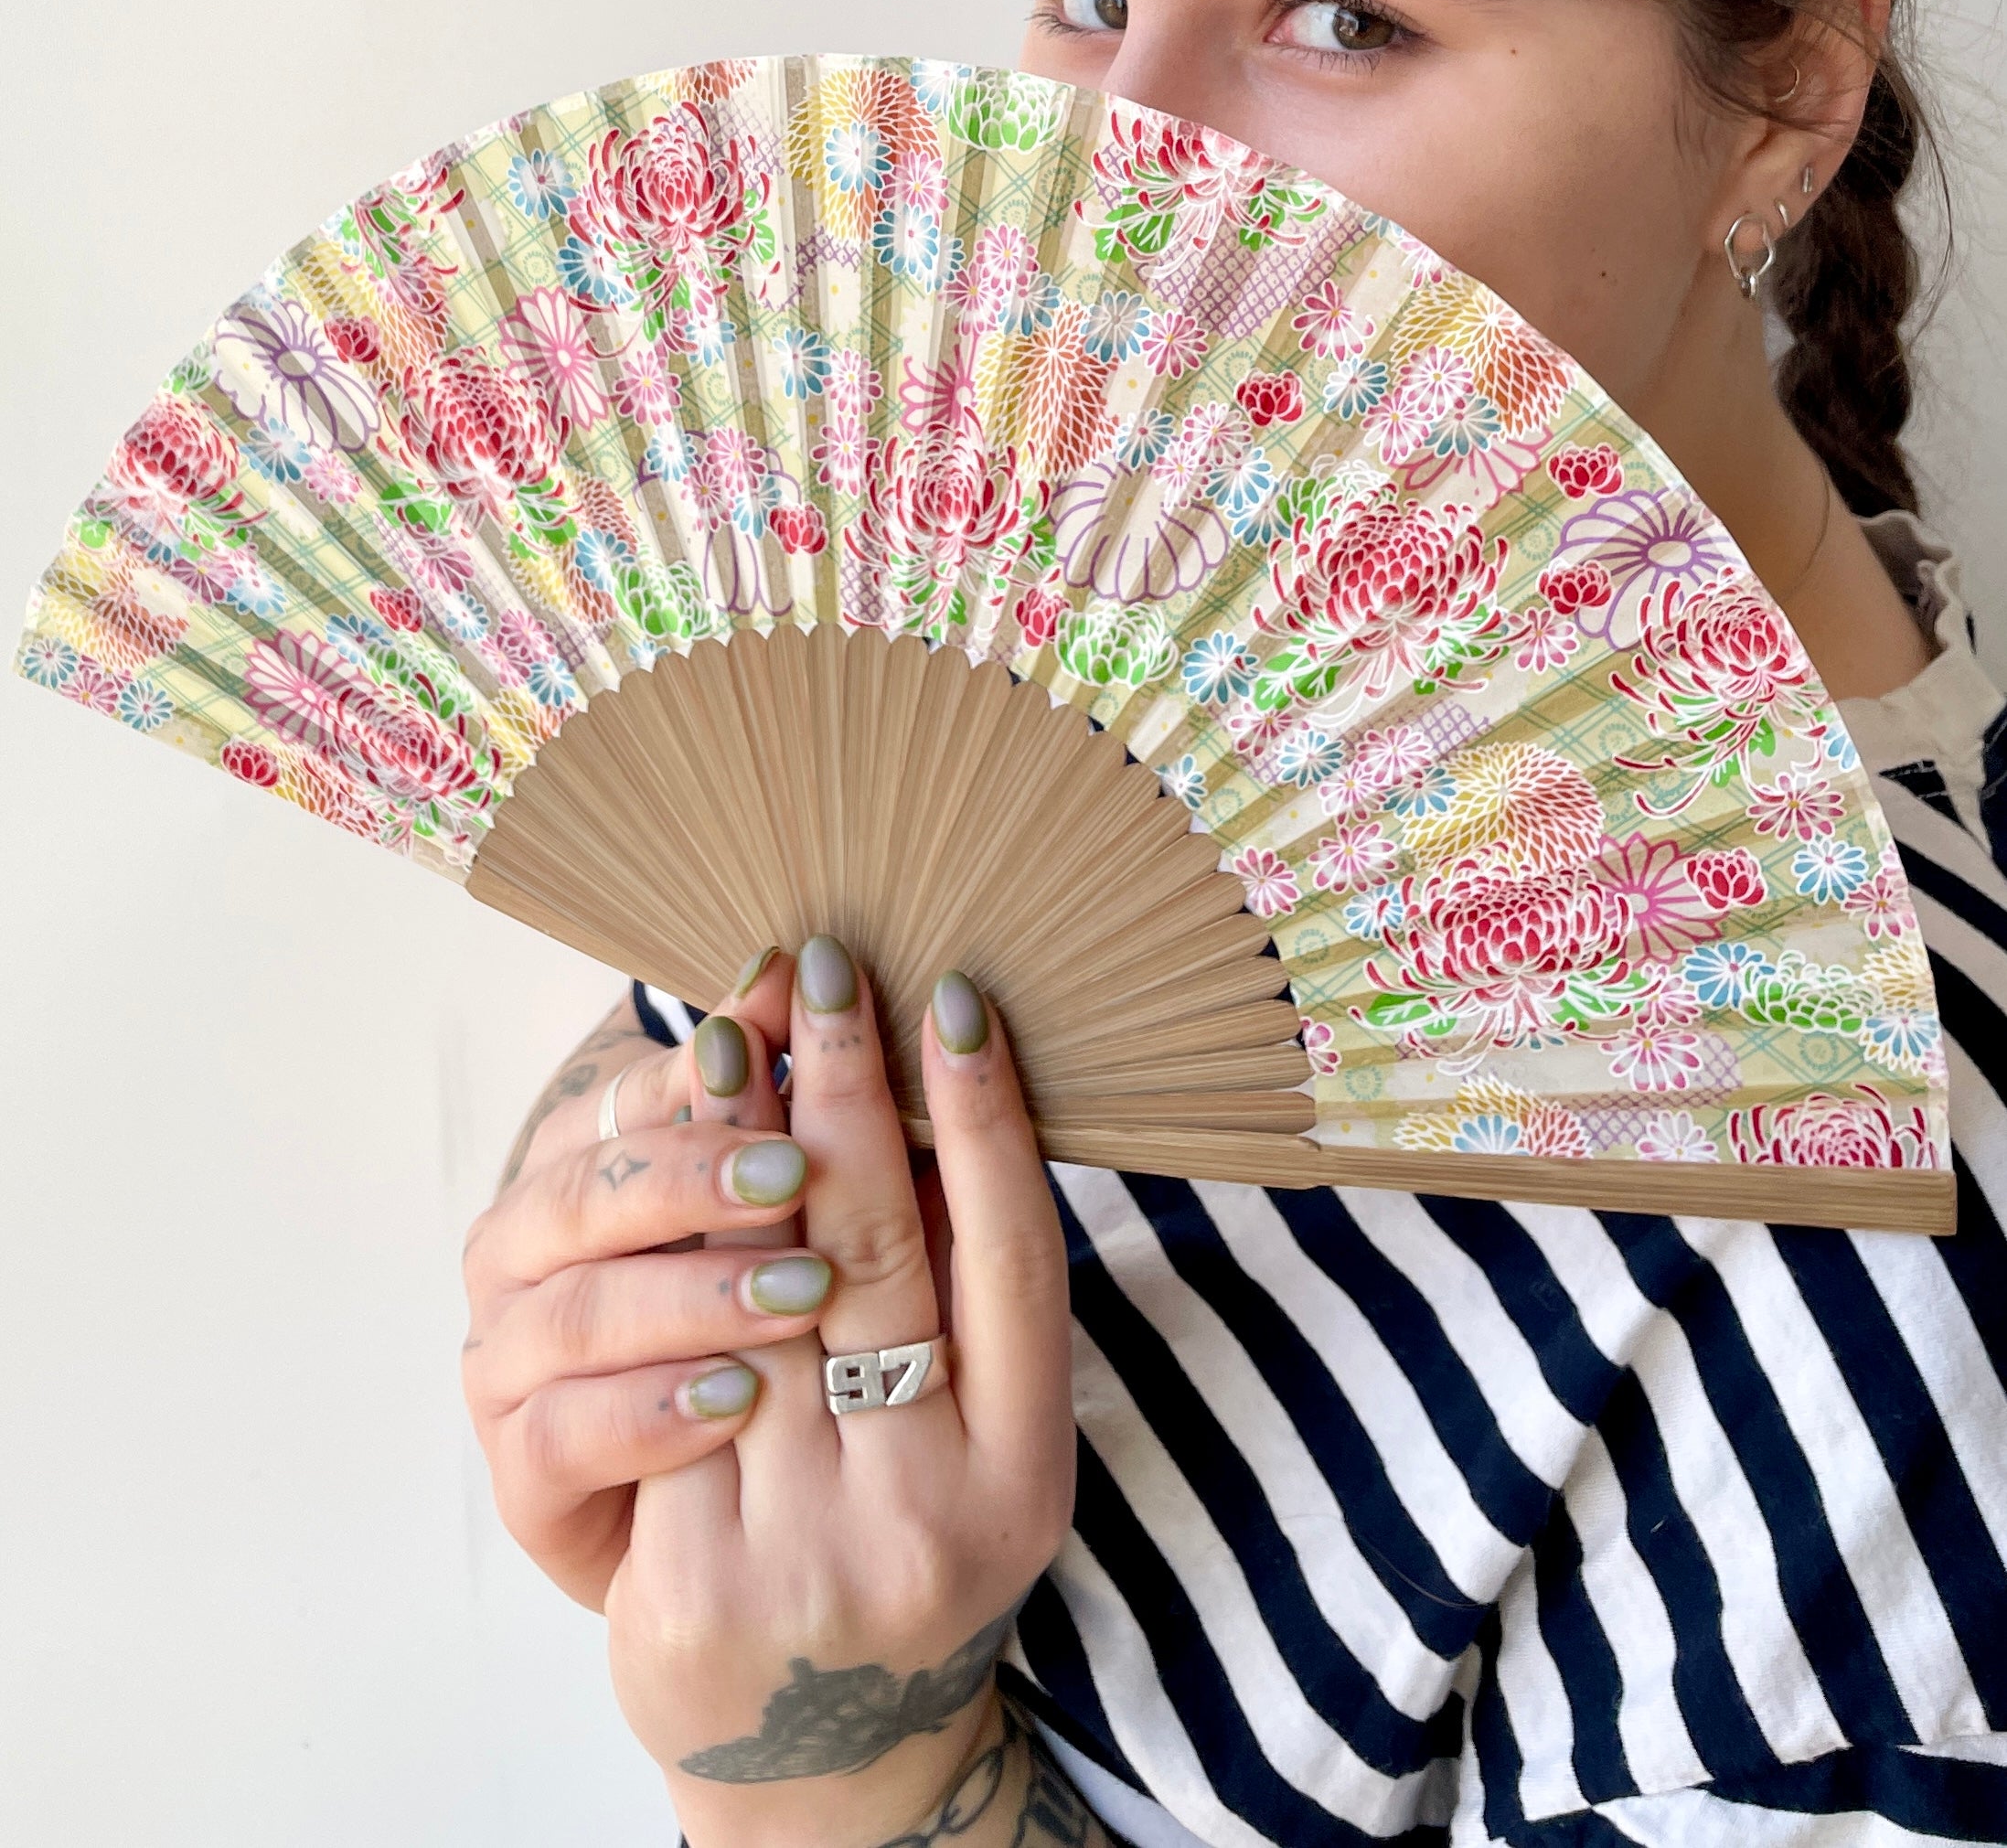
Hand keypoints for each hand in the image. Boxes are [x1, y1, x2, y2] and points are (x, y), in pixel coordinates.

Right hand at [462, 953, 820, 1607]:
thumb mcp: (781, 1215)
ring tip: (800, 1291)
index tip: (801, 1039)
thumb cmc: (756, 1334)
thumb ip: (783, 1107)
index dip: (710, 1073)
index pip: (628, 1100)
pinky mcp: (521, 1479)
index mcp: (578, 1164)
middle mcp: (522, 1255)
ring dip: (692, 1295)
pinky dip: (648, 1412)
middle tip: (797, 1170)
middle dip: (695, 1175)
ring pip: (577, 1312)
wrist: (727, 1535)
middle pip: (585, 1195)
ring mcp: (509, 1366)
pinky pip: (563, 1437)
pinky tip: (734, 1399)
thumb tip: (793, 968)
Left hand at [606, 939, 1077, 1847]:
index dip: (986, 1122)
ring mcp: (809, 1557)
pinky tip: (664, 1168)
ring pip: (760, 1306)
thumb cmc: (904, 1542)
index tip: (954, 999)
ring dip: (738, 1149)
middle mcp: (932, 1516)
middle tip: (823, 971)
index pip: (1014, 1260)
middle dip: (848, 1092)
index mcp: (1026, 1472)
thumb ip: (960, 1291)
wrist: (825, 1753)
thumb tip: (926, 1081)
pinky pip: (673, 1384)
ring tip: (731, 1036)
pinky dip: (671, 1268)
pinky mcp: (694, 1585)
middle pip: (881, 1255)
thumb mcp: (976, 1440)